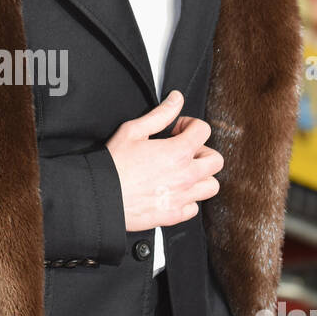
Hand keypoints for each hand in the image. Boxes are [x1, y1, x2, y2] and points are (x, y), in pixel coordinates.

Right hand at [105, 90, 223, 230]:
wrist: (101, 195)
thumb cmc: (113, 165)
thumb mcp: (133, 131)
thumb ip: (160, 114)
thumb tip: (176, 100)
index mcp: (178, 152)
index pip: (204, 130)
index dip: (190, 125)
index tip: (178, 130)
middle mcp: (186, 176)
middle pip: (215, 160)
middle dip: (202, 151)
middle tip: (184, 151)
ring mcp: (182, 197)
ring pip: (211, 186)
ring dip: (200, 177)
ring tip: (183, 173)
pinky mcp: (174, 215)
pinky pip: (194, 207)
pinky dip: (187, 200)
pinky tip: (173, 192)